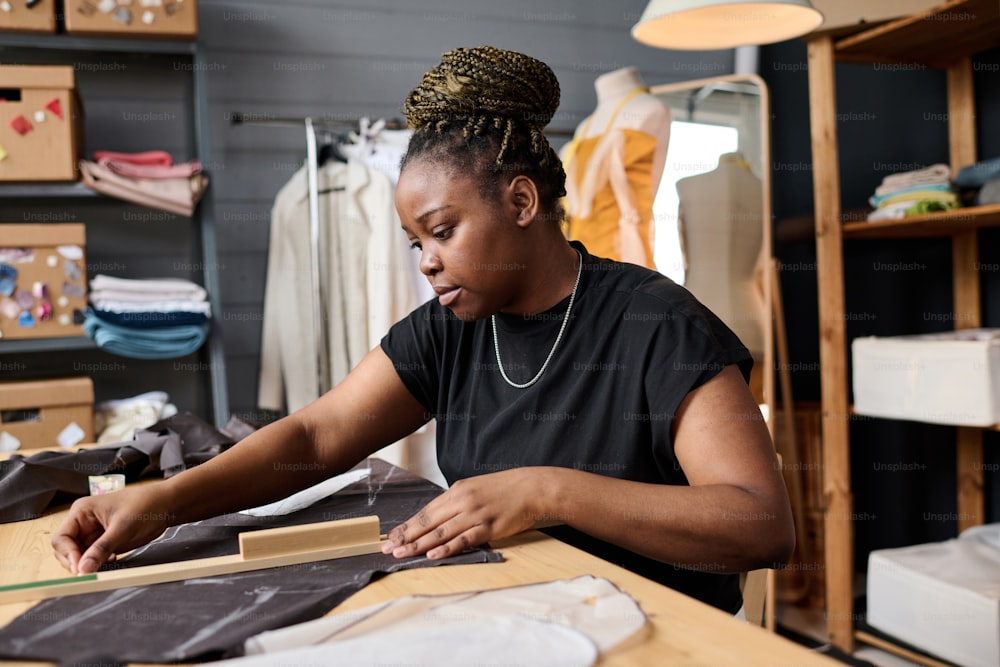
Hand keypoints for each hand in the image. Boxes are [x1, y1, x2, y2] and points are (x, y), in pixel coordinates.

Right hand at [51, 486, 174, 574]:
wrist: (167, 505)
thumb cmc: (146, 505)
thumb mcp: (123, 527)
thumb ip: (102, 548)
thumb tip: (83, 568)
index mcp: (82, 511)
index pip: (62, 538)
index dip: (68, 555)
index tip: (79, 568)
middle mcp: (84, 522)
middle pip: (66, 549)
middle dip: (76, 561)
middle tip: (89, 572)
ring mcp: (94, 533)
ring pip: (79, 555)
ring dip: (87, 564)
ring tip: (104, 564)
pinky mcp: (105, 542)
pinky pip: (93, 557)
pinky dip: (98, 563)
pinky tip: (111, 561)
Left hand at [381, 467, 554, 559]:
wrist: (534, 488)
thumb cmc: (507, 489)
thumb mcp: (477, 488)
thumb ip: (458, 501)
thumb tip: (440, 517)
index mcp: (458, 490)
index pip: (427, 510)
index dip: (408, 524)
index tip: (392, 535)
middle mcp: (463, 501)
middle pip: (429, 521)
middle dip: (406, 535)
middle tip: (388, 548)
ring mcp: (476, 514)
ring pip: (441, 532)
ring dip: (419, 545)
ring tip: (402, 554)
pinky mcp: (489, 527)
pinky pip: (464, 539)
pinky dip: (447, 548)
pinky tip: (433, 555)